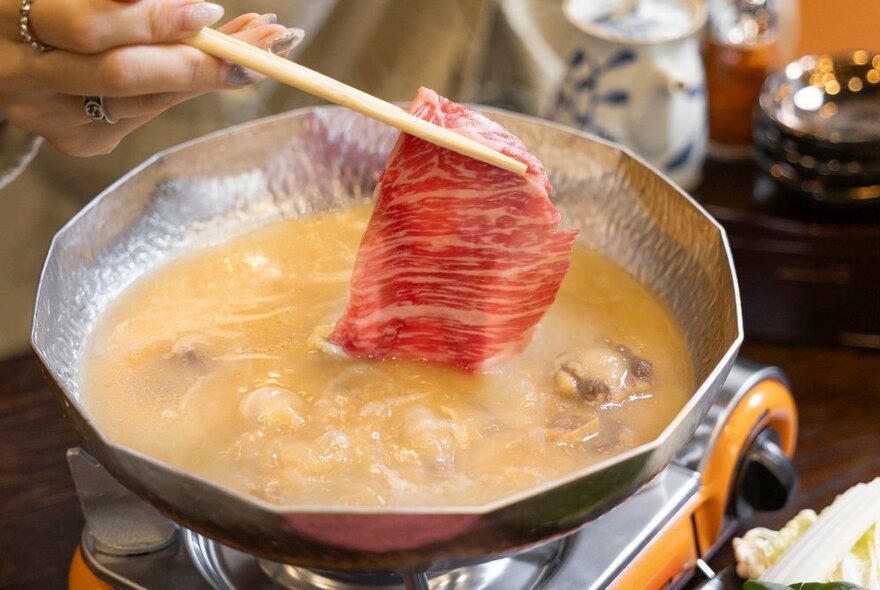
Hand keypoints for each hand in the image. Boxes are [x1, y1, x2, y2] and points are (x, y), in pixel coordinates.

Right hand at [0, 0, 300, 155]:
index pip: (92, 30)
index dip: (153, 22)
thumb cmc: (49, 1)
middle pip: (122, 77)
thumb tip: (194, 11)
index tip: (207, 14)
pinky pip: (144, 114)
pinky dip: (186, 90)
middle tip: (261, 42)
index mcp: (10, 21)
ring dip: (209, 74)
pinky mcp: (77, 140)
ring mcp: (50, 118)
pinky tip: (222, 68)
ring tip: (260, 47)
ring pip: (142, 102)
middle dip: (198, 59)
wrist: (5, 48)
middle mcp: (24, 79)